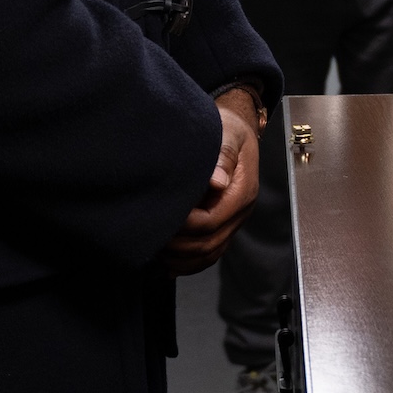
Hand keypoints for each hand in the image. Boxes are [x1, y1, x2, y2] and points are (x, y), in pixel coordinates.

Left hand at [159, 89, 262, 275]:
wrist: (237, 129)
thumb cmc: (229, 129)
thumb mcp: (228, 134)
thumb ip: (223, 156)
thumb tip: (217, 182)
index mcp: (242, 192)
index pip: (211, 221)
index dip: (184, 225)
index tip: (160, 216)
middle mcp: (241, 212)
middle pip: (209, 244)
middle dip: (178, 246)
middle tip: (150, 238)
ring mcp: (233, 221)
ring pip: (208, 254)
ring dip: (181, 259)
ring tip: (154, 252)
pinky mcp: (224, 225)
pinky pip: (209, 253)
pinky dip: (188, 263)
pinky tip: (166, 263)